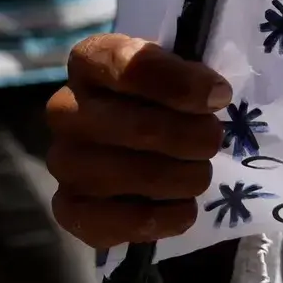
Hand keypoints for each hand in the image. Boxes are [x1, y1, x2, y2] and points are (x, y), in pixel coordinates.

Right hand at [46, 35, 229, 248]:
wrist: (143, 144)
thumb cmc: (166, 97)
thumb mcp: (179, 70)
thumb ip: (193, 74)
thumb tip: (214, 95)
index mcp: (91, 60)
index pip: (130, 64)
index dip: (181, 83)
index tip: (220, 96)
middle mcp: (65, 109)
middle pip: (137, 127)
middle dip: (192, 137)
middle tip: (214, 140)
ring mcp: (62, 160)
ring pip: (129, 175)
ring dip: (181, 178)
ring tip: (200, 174)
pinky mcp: (67, 207)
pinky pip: (110, 221)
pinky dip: (158, 219)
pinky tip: (184, 210)